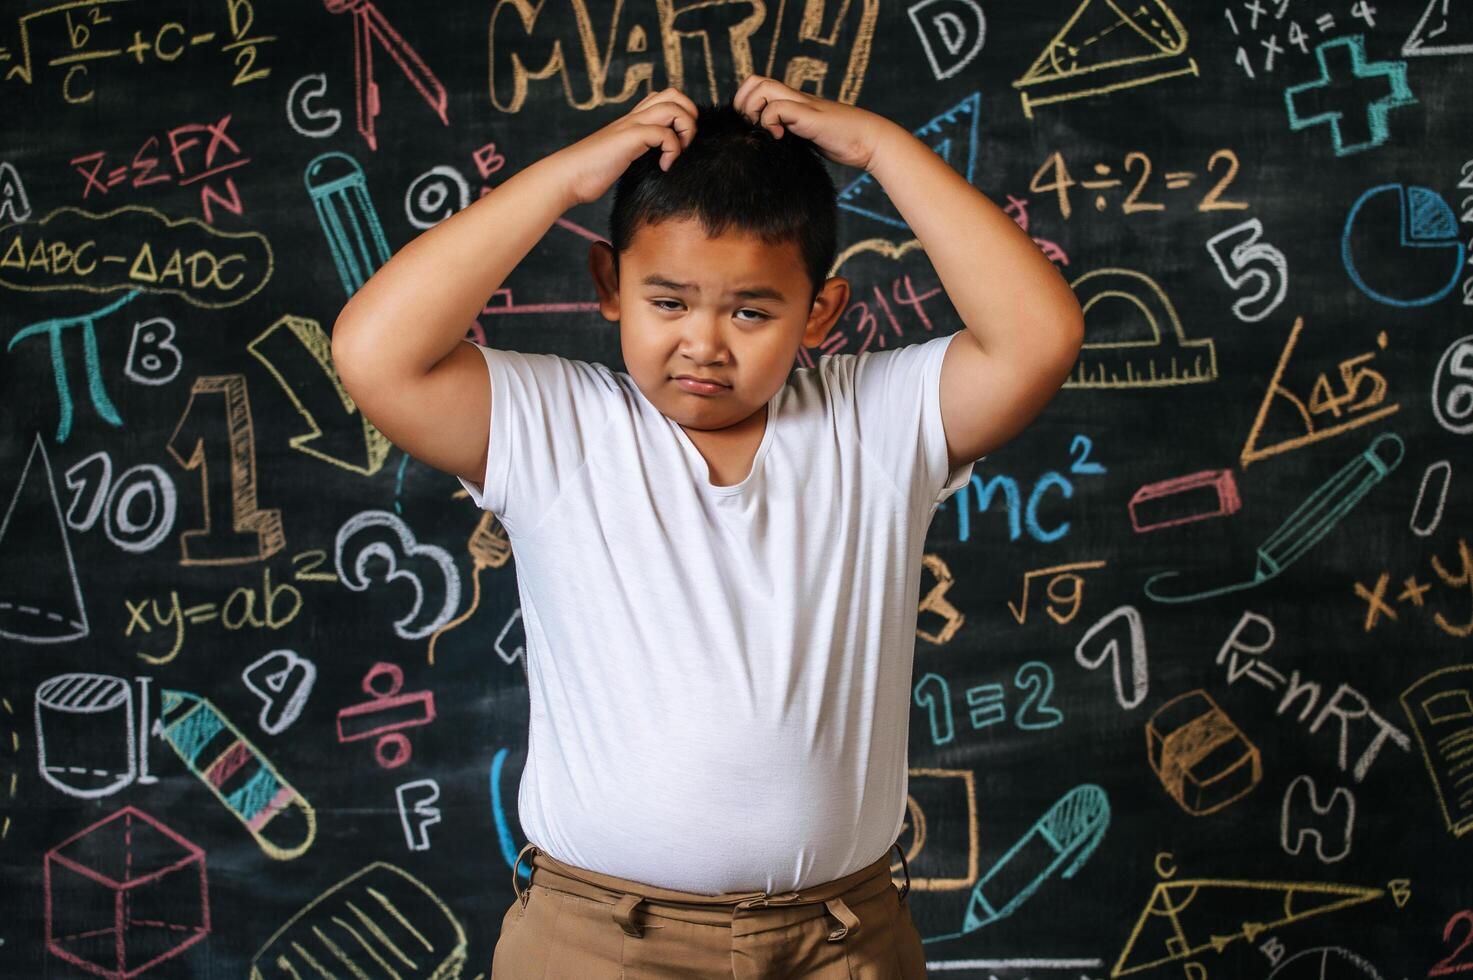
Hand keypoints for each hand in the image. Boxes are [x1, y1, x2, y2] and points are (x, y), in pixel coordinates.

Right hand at [552, 87, 699, 204]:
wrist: (566, 177)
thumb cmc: (589, 174)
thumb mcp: (620, 161)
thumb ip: (635, 155)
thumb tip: (654, 166)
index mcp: (632, 121)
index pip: (664, 99)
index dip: (681, 115)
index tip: (679, 144)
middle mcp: (633, 118)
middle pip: (674, 94)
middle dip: (690, 116)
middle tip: (684, 144)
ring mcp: (631, 125)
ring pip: (673, 107)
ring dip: (686, 130)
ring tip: (677, 153)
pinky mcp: (629, 138)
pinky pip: (664, 133)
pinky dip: (673, 151)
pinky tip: (664, 167)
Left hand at [731, 74, 894, 171]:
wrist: (870, 142)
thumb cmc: (842, 142)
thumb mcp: (807, 137)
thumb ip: (790, 133)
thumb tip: (768, 146)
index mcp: (793, 101)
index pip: (757, 85)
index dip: (745, 101)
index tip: (749, 127)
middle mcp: (795, 97)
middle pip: (755, 81)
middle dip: (742, 103)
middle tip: (750, 127)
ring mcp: (803, 104)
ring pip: (764, 88)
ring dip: (754, 109)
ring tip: (763, 130)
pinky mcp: (810, 116)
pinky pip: (778, 108)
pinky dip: (771, 122)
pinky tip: (780, 137)